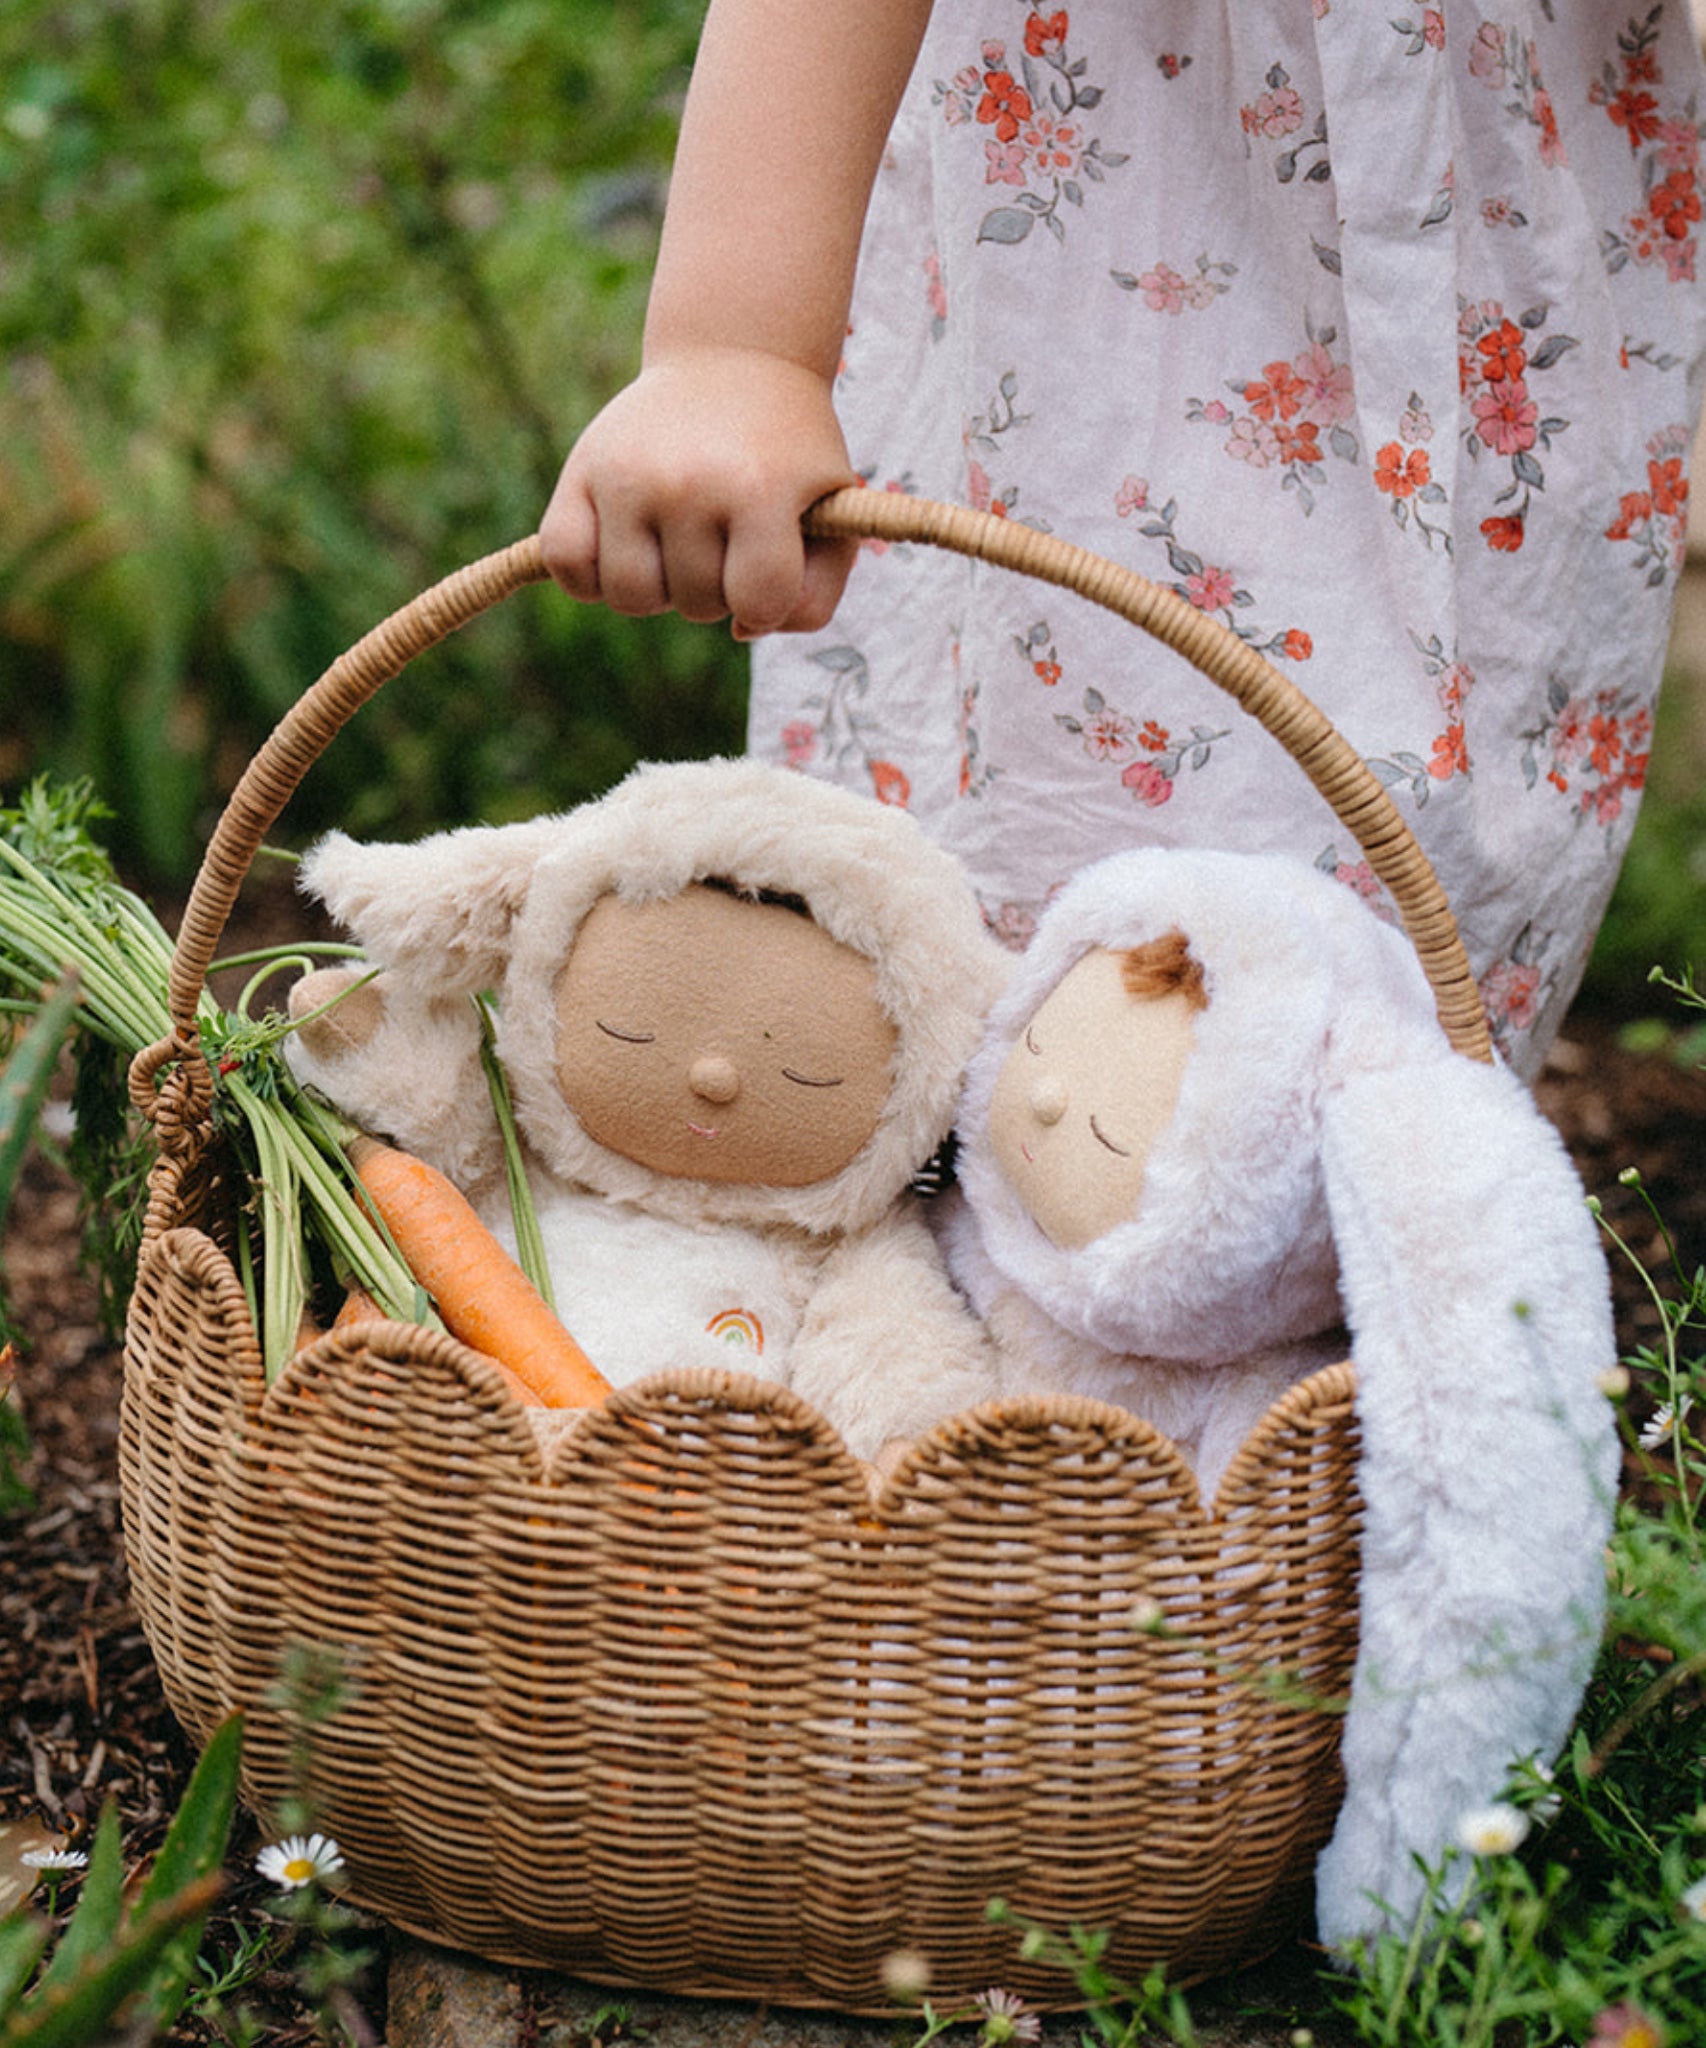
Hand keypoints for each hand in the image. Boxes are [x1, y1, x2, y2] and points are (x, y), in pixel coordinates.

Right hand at [540, 348, 860, 638]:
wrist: (735, 357)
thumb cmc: (788, 453)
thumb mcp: (833, 511)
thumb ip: (814, 594)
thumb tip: (742, 628)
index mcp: (759, 488)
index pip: (758, 602)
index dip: (767, 605)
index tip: (770, 573)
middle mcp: (687, 481)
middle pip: (696, 604)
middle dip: (717, 587)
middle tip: (727, 535)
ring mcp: (627, 474)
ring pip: (630, 597)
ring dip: (659, 589)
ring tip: (679, 544)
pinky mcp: (580, 469)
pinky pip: (566, 562)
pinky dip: (591, 576)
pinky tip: (626, 549)